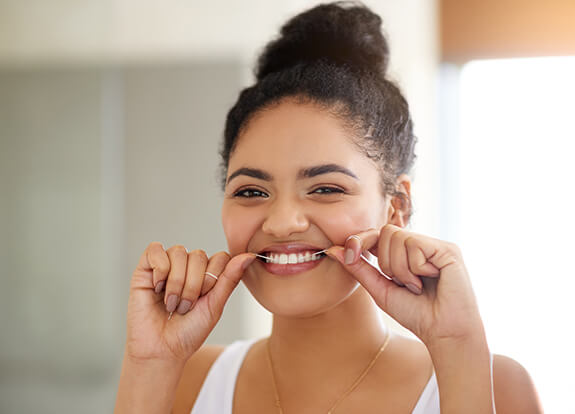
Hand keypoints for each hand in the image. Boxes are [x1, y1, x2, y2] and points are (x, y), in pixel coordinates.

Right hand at [125, 242, 254, 362]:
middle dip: (194, 285)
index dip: (213, 278)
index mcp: (208, 273)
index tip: (204, 300)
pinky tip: (157, 289)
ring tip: (171, 303)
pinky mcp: (145, 268)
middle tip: (185, 307)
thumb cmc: (189, 332)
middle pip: (199, 255)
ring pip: (179, 252)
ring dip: (177, 282)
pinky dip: (159, 270)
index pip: (220, 257)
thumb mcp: (215, 306)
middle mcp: (188, 266)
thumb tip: (249, 255)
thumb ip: (230, 278)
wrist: (161, 350)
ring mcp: (167, 265)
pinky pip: (155, 250)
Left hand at [326, 225, 484, 347]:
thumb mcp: (380, 289)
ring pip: (398, 237)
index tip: (349, 254)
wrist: (444, 332)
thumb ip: (359, 268)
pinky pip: (415, 244)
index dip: (361, 240)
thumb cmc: (416, 314)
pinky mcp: (448, 249)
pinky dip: (415, 268)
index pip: (377, 234)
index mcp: (405, 253)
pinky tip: (430, 280)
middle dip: (386, 262)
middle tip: (403, 284)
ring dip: (401, 268)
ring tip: (417, 285)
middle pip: (385, 232)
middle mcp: (421, 245)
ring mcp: (435, 245)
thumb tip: (334, 249)